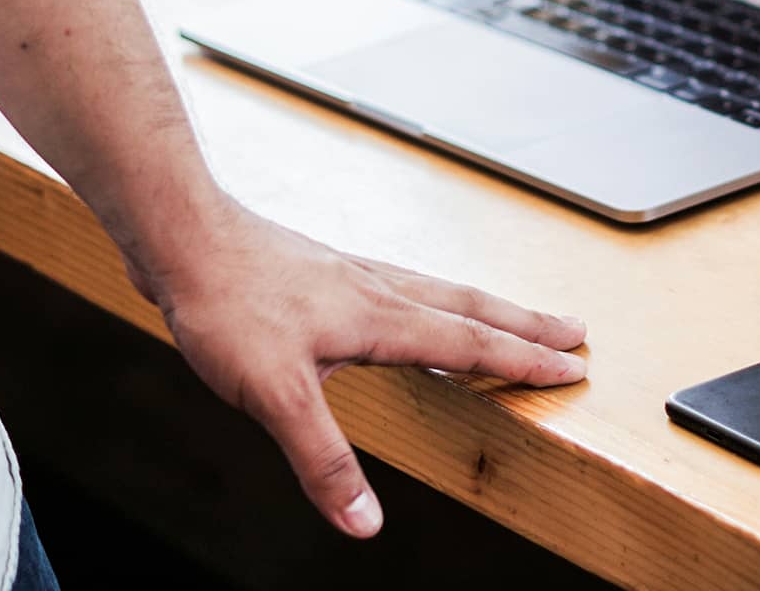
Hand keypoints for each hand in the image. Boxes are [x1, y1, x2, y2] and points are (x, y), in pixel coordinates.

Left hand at [125, 201, 587, 537]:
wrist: (184, 238)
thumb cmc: (227, 304)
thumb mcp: (276, 397)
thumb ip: (324, 460)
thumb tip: (364, 522)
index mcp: (381, 319)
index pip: (470, 346)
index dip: (524, 361)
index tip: (572, 369)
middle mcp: (378, 289)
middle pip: (472, 307)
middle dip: (527, 325)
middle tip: (576, 331)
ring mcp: (352, 275)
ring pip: (440, 290)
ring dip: (488, 306)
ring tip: (516, 315)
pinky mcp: (325, 271)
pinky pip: (403, 282)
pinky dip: (433, 295)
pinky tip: (414, 303)